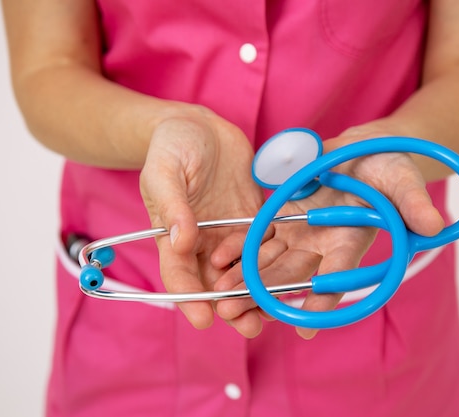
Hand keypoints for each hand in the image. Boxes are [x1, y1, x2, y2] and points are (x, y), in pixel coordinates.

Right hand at [140, 106, 263, 329]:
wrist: (199, 126)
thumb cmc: (172, 145)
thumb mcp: (164, 171)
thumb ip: (171, 205)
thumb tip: (181, 241)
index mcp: (173, 235)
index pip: (180, 274)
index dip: (190, 299)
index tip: (205, 319)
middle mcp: (202, 242)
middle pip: (215, 282)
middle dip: (232, 306)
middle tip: (251, 326)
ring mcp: (227, 232)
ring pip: (243, 270)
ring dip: (257, 290)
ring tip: (275, 310)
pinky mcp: (250, 220)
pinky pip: (263, 245)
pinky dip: (274, 261)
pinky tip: (293, 275)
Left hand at [211, 127, 444, 338]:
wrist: (364, 152)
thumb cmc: (389, 169)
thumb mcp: (404, 182)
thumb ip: (413, 203)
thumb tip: (437, 225)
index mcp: (352, 244)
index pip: (338, 276)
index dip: (323, 299)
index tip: (305, 326)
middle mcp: (324, 246)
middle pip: (293, 277)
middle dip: (266, 296)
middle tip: (239, 315)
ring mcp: (301, 234)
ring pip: (269, 261)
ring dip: (245, 279)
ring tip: (220, 296)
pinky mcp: (283, 218)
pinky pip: (257, 235)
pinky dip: (239, 247)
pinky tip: (218, 259)